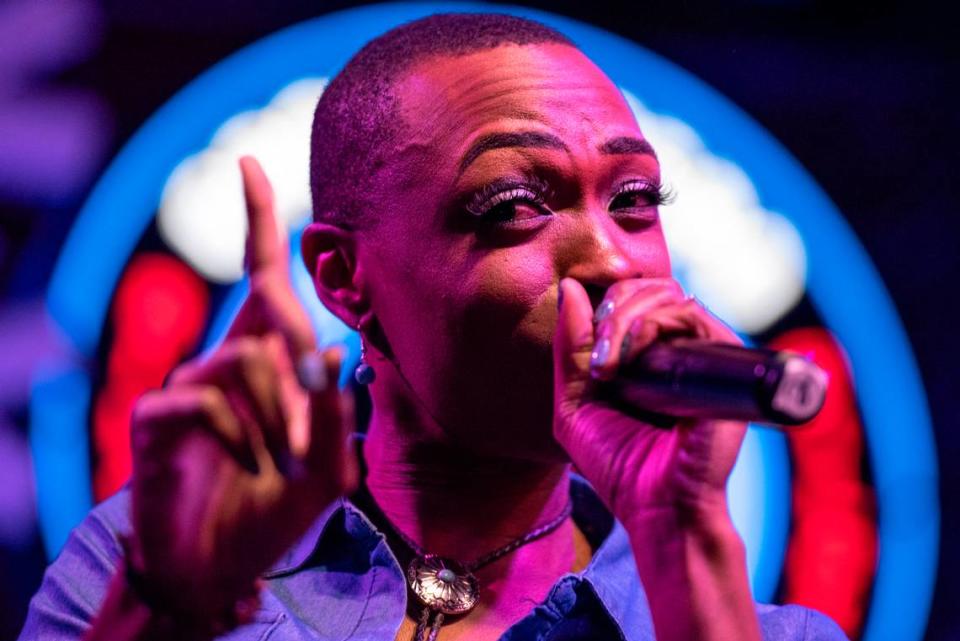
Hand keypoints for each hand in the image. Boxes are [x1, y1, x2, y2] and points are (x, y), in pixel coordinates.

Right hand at [126, 156, 358, 621]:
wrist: (215, 567)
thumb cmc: (271, 512)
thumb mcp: (325, 473)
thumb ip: (335, 417)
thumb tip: (336, 354)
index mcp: (268, 361)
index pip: (262, 276)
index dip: (258, 222)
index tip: (249, 164)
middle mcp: (228, 359)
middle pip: (261, 297)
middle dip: (297, 337)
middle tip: (307, 406)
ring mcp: (189, 386)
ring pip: (246, 357)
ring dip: (279, 416)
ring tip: (284, 462)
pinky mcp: (156, 418)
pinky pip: (203, 399)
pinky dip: (240, 437)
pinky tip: (247, 465)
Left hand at [552, 277, 745, 528]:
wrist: (657, 506)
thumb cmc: (619, 464)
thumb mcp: (575, 404)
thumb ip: (570, 349)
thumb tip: (569, 287)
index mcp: (648, 353)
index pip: (629, 297)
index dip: (601, 308)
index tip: (588, 355)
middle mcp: (679, 346)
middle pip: (647, 288)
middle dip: (611, 308)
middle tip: (598, 359)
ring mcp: (703, 350)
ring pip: (666, 294)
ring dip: (624, 318)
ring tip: (610, 365)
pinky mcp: (724, 358)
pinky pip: (690, 312)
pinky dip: (652, 323)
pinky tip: (631, 356)